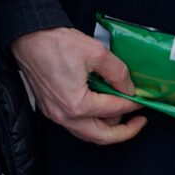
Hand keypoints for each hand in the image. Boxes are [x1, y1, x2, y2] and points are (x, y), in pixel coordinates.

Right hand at [11, 27, 146, 145]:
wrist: (30, 39)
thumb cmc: (56, 44)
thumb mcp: (97, 52)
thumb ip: (118, 73)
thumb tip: (129, 88)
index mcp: (77, 104)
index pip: (113, 110)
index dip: (133, 105)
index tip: (143, 101)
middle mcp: (64, 116)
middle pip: (101, 136)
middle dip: (124, 131)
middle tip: (139, 121)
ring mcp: (56, 115)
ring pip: (88, 133)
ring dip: (108, 128)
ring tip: (123, 114)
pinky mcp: (52, 110)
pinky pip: (77, 125)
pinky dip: (93, 121)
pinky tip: (103, 109)